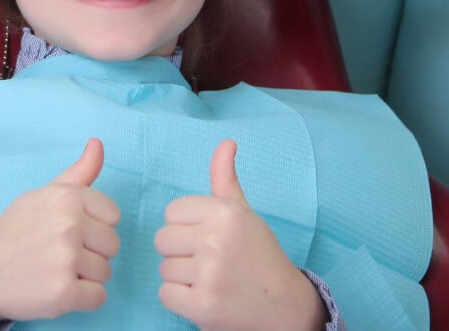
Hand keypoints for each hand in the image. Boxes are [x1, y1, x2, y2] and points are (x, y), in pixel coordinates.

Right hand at [0, 138, 120, 327]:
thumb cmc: (15, 231)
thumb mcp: (43, 195)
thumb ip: (78, 173)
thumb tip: (98, 142)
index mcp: (66, 197)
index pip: (113, 216)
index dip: (93, 226)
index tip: (68, 231)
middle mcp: (68, 225)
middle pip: (112, 245)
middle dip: (91, 252)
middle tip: (58, 253)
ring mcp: (66, 260)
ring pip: (106, 272)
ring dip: (85, 277)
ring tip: (54, 270)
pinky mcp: (64, 293)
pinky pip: (99, 297)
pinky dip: (81, 299)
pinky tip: (56, 288)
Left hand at [155, 140, 324, 330]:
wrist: (286, 306)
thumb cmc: (259, 254)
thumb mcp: (243, 213)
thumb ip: (226, 178)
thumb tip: (226, 142)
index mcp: (224, 212)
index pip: (171, 212)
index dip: (186, 227)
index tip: (209, 238)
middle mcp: (215, 240)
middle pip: (162, 240)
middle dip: (180, 252)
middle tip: (210, 261)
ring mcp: (208, 274)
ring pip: (163, 269)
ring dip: (182, 278)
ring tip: (211, 280)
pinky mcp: (202, 305)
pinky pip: (165, 294)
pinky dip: (181, 300)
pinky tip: (206, 297)